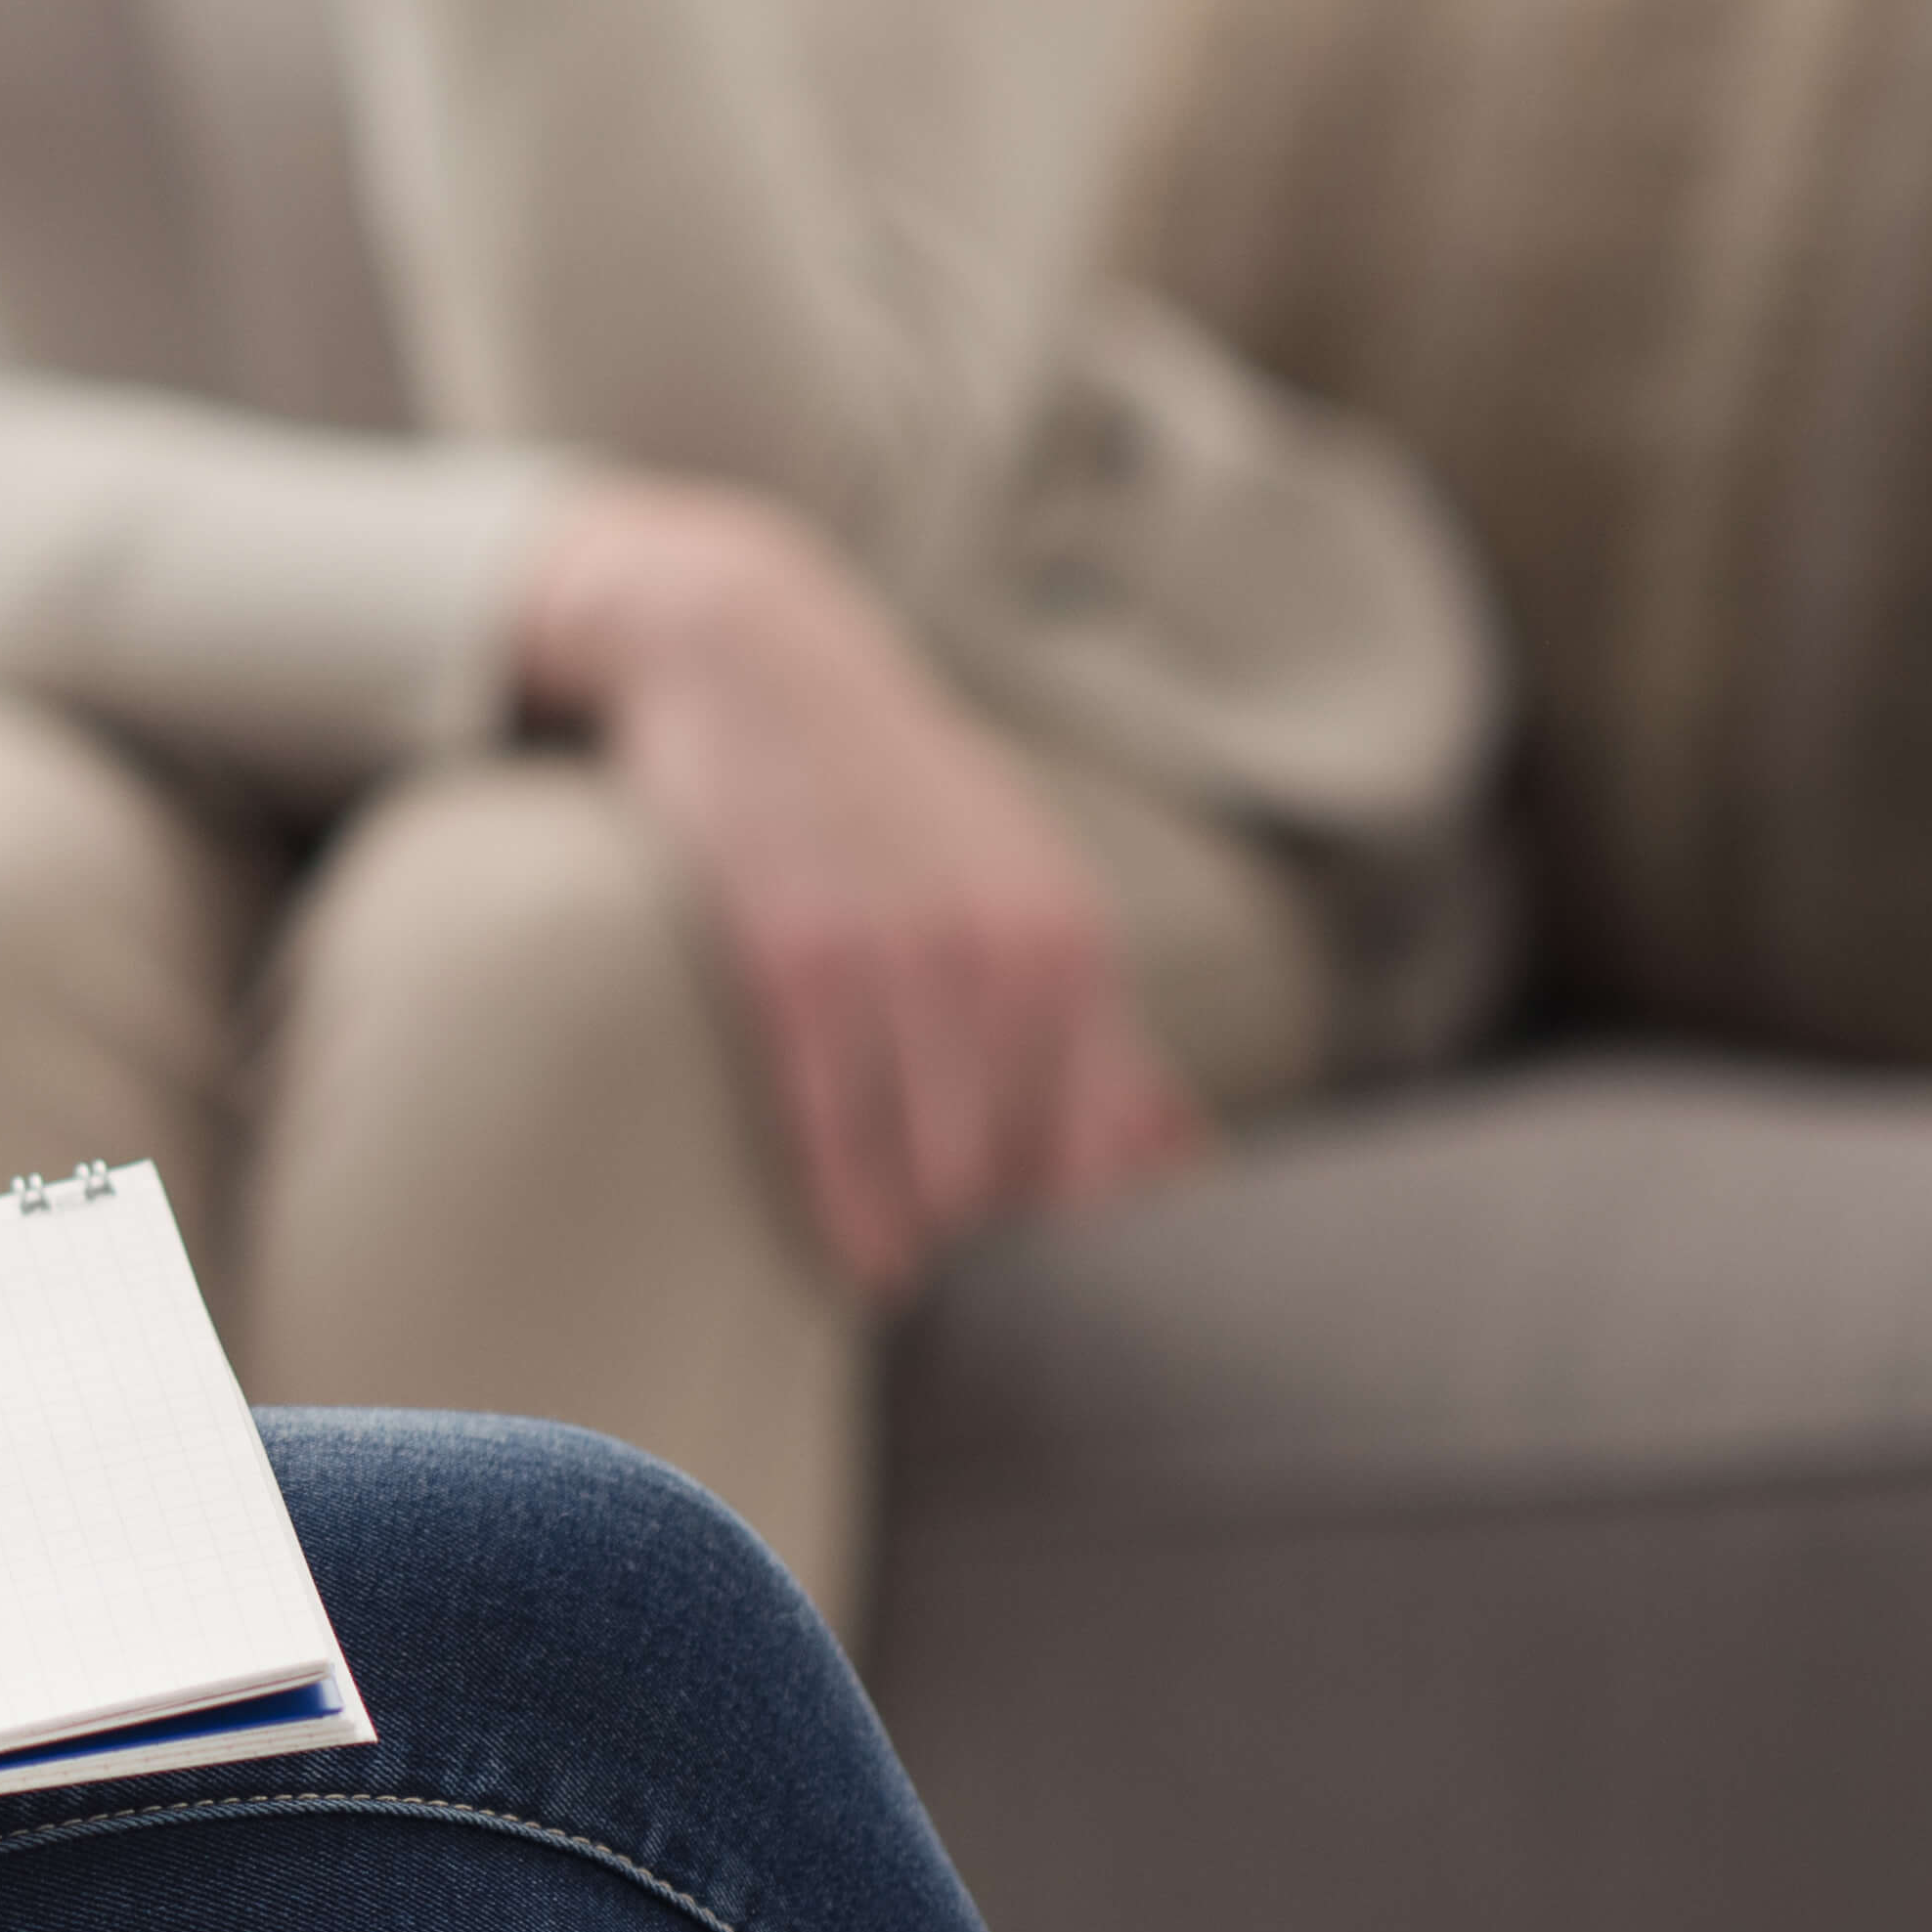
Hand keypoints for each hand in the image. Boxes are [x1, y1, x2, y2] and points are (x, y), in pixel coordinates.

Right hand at [513, 483, 1205, 1298]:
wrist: (751, 654)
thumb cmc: (886, 788)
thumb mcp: (1019, 884)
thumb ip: (1097, 1023)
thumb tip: (1180, 1158)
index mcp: (1074, 936)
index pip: (1109, 1138)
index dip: (1080, 1224)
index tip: (1045, 1265)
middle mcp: (1008, 950)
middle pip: (1025, 1164)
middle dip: (996, 1235)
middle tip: (963, 1271)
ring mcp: (902, 955)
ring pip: (936, 1160)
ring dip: (926, 1238)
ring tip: (906, 1277)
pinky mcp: (796, 959)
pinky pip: (833, 1121)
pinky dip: (849, 1207)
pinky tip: (856, 1257)